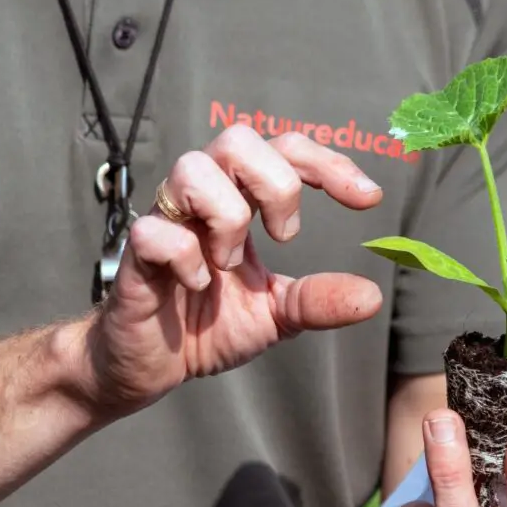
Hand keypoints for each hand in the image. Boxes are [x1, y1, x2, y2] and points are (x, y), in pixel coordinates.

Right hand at [79, 126, 384, 414]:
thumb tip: (371, 297)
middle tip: (283, 235)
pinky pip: (156, 230)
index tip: (368, 199)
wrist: (148, 367)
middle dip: (275, 183)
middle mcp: (202, 201)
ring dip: (227, 217)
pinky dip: (186, 258)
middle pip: (237, 139)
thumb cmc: (205, 327)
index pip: (284, 150)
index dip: (328, 164)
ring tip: (228, 264)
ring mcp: (166, 221)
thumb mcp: (275, 315)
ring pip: (192, 168)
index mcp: (240, 203)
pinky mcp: (135, 255)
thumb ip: (317, 301)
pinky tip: (195, 285)